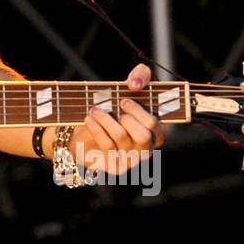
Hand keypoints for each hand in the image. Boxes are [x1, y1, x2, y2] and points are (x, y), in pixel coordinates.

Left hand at [70, 62, 165, 180]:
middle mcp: (147, 148)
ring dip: (106, 119)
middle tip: (116, 106)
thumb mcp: (129, 89)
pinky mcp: (115, 166)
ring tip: (94, 110)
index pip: (156, 125)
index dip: (140, 111)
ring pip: (122, 138)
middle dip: (128, 118)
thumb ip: (140, 76)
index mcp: (155, 132)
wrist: (88, 132)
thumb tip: (136, 84)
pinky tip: (89, 119)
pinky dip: (97, 129)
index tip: (124, 100)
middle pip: (143, 136)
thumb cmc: (114, 110)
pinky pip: (107, 146)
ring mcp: (132, 160)